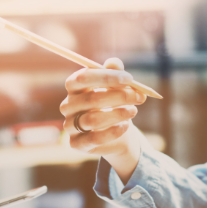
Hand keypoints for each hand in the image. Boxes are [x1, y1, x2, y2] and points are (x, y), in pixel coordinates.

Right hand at [61, 58, 145, 181]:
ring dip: (118, 114)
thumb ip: (114, 73)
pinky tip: (126, 126)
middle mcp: (67, 105)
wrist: (117, 131)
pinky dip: (113, 131)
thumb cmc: (114, 103)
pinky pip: (94, 138)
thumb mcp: (116, 86)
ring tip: (133, 111)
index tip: (129, 79)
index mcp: (74, 87)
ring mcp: (69, 126)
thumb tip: (114, 63)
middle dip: (119, 97)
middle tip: (139, 96)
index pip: (83, 78)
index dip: (106, 77)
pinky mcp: (76, 143)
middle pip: (91, 99)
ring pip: (93, 119)